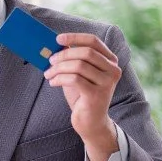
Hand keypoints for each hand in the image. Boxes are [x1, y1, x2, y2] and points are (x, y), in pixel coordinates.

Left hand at [44, 33, 122, 160]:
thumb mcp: (80, 74)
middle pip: (86, 52)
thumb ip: (74, 59)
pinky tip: (53, 83)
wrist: (91, 123)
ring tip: (49, 74)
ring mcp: (107, 83)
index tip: (58, 39)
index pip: (94, 41)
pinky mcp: (97, 95)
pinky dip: (59, 79)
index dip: (75, 37)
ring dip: (59, 68)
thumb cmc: (83, 96)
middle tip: (50, 60)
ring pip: (78, 65)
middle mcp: (113, 70)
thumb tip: (58, 44)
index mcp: (110, 61)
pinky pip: (74, 79)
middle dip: (64, 55)